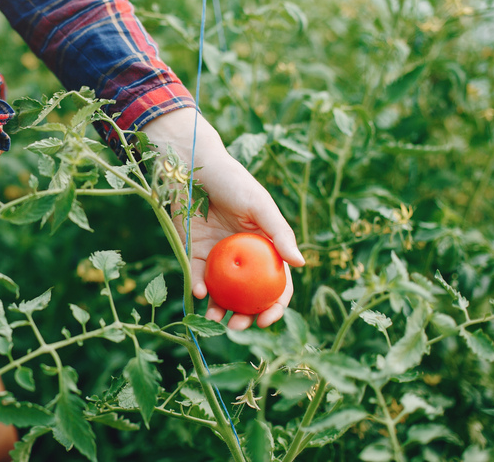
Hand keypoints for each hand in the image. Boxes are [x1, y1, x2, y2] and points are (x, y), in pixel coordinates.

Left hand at [141, 108, 304, 329]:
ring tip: (216, 318)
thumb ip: (279, 233)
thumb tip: (301, 264)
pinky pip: (198, 277)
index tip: (268, 319)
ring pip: (222, 292)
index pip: (277, 282)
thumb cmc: (232, 181)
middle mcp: (244, 256)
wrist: (192, 168)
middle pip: (248, 294)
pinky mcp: (194, 253)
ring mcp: (219, 256)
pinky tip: (200, 293)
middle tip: (239, 326)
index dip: (276, 304)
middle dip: (246, 315)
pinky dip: (199, 288)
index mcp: (265, 245)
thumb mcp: (260, 205)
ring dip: (220, 310)